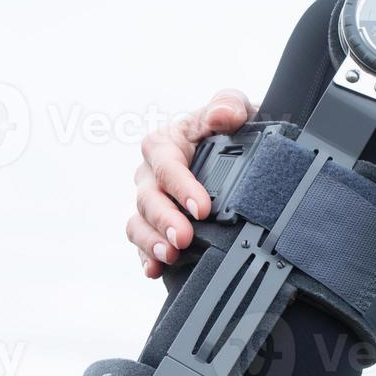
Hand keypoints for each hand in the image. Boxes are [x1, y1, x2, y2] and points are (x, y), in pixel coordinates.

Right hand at [129, 89, 255, 277]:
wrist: (236, 153)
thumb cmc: (229, 129)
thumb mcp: (234, 108)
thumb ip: (229, 104)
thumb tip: (222, 115)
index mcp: (166, 144)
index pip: (166, 166)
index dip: (181, 187)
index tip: (202, 208)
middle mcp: (151, 174)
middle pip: (148, 199)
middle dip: (164, 221)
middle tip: (183, 238)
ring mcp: (150, 202)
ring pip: (139, 223)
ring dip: (152, 242)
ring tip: (170, 256)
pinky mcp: (154, 226)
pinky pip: (141, 244)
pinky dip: (146, 257)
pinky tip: (155, 270)